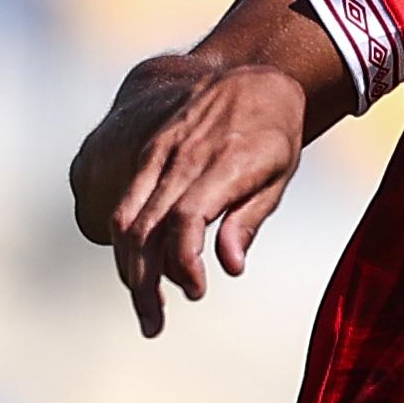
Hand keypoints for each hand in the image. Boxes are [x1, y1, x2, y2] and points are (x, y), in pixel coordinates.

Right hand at [84, 56, 311, 337]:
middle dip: (144, 284)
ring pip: (126, 219)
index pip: (186, 220)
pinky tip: (136, 271)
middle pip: (147, 228)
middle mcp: (181, 157)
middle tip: (153, 326)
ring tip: (144, 308)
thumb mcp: (278, 176)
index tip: (195, 291)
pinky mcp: (147, 153)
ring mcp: (158, 152)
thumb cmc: (275, 135)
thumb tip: (230, 267)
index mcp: (221, 164)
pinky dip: (125, 242)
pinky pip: (126, 203)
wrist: (253, 76)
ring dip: (128, 269)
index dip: (183, 262)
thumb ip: (249, 220)